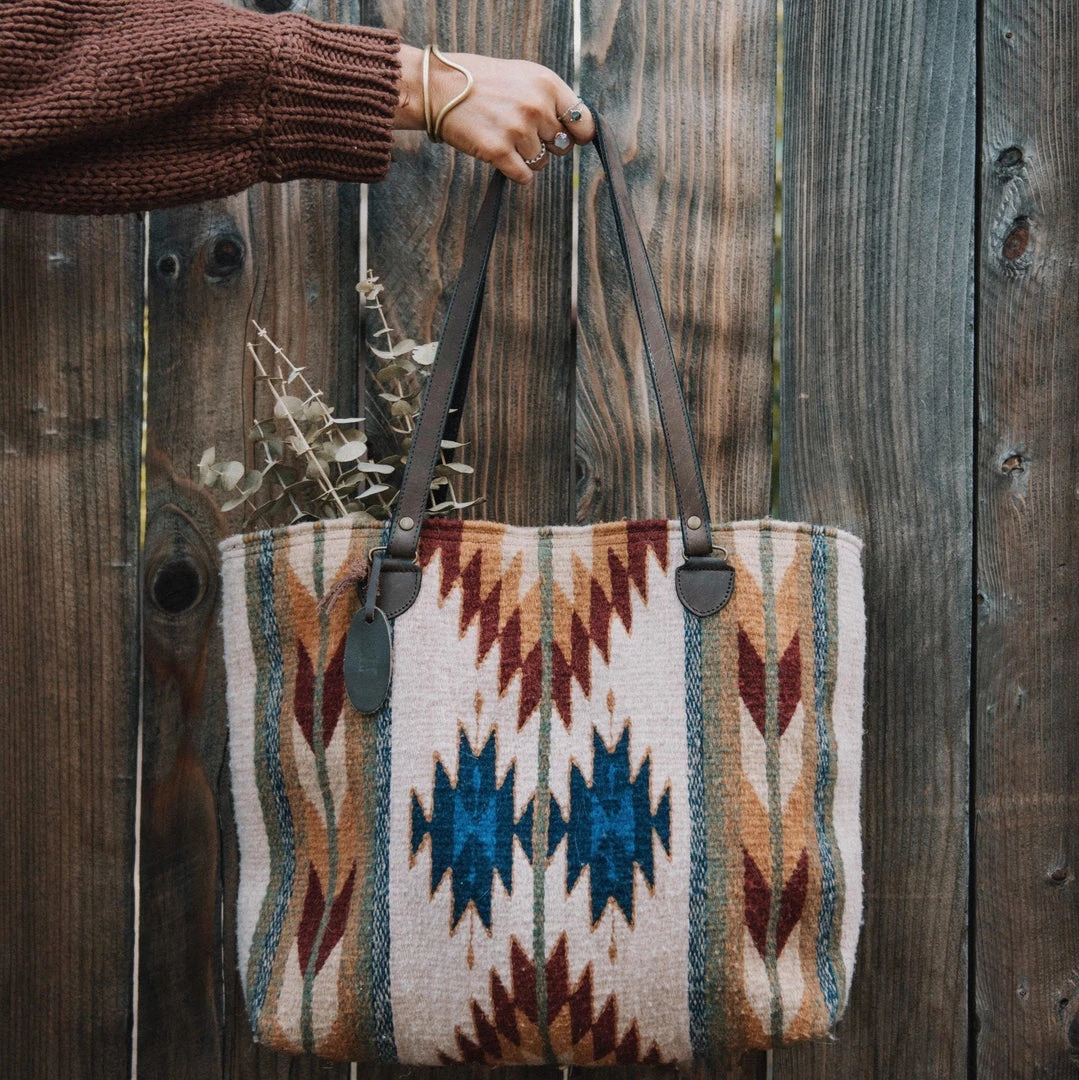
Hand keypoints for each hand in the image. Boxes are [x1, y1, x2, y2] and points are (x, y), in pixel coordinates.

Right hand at [393, 44, 594, 183]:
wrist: (439, 87)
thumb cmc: (483, 82)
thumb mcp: (524, 76)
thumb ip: (551, 99)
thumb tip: (575, 129)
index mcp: (548, 85)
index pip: (584, 122)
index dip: (579, 135)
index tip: (571, 139)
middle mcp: (536, 106)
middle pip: (561, 146)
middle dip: (545, 144)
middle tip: (520, 131)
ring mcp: (518, 130)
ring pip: (540, 163)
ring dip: (525, 158)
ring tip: (504, 137)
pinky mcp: (499, 151)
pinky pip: (523, 177)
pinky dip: (514, 172)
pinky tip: (500, 155)